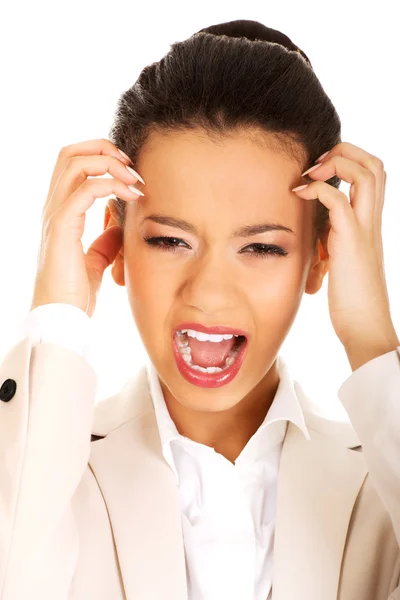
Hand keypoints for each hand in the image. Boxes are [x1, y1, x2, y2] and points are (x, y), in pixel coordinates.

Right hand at [30, 138, 144, 317]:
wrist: (62, 317)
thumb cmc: (75, 292)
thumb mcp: (96, 259)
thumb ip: (105, 238)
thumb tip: (119, 223)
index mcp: (61, 211)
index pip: (72, 164)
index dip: (100, 156)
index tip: (130, 170)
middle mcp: (54, 207)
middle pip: (70, 153)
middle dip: (104, 148)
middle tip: (132, 165)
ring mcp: (55, 215)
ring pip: (75, 163)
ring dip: (110, 163)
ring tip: (135, 178)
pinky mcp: (62, 227)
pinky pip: (85, 190)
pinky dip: (111, 185)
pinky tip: (132, 195)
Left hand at [292, 141, 398, 361]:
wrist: (365, 326)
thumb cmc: (352, 301)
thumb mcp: (342, 261)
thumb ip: (334, 242)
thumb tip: (316, 235)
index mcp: (370, 224)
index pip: (373, 175)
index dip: (351, 160)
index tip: (321, 170)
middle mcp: (372, 221)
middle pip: (375, 164)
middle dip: (346, 151)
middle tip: (316, 164)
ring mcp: (364, 229)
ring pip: (366, 173)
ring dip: (336, 162)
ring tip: (309, 174)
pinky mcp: (350, 241)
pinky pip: (339, 200)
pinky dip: (317, 189)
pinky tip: (298, 195)